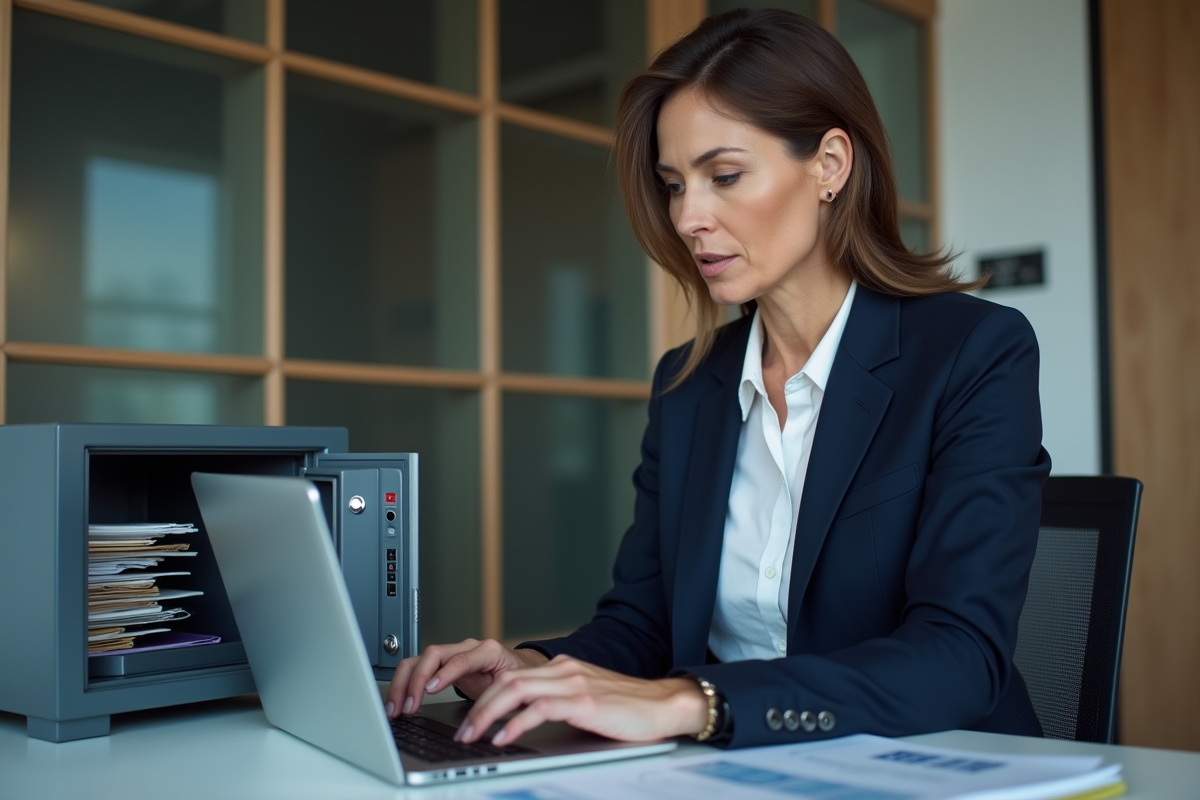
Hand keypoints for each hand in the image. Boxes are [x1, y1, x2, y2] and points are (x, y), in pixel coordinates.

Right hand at [384, 638, 547, 718]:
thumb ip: (500, 698)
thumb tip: (485, 719)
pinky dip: (404, 684)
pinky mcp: (441, 663)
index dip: (445, 674)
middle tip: (407, 707)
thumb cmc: (517, 679)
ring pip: (419, 659)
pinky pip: (417, 668)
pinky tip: (398, 702)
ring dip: (403, 683)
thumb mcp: (513, 689)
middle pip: (433, 655)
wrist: (518, 670)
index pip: (462, 659)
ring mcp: (452, 654)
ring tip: (396, 709)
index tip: (430, 690)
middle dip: (416, 680)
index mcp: (488, 651)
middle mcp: (466, 648)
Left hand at [453, 655, 709, 746]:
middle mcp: (565, 670)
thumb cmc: (630, 710)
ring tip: (472, 735)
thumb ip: (560, 702)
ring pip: (516, 690)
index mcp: (563, 669)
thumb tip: (528, 720)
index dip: (486, 696)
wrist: (665, 705)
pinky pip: (539, 708)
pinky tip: (503, 738)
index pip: (513, 677)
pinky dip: (515, 723)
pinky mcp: (584, 702)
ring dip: (487, 714)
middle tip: (461, 730)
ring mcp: (574, 683)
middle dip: (478, 706)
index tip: (469, 718)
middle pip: (507, 680)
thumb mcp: (587, 701)